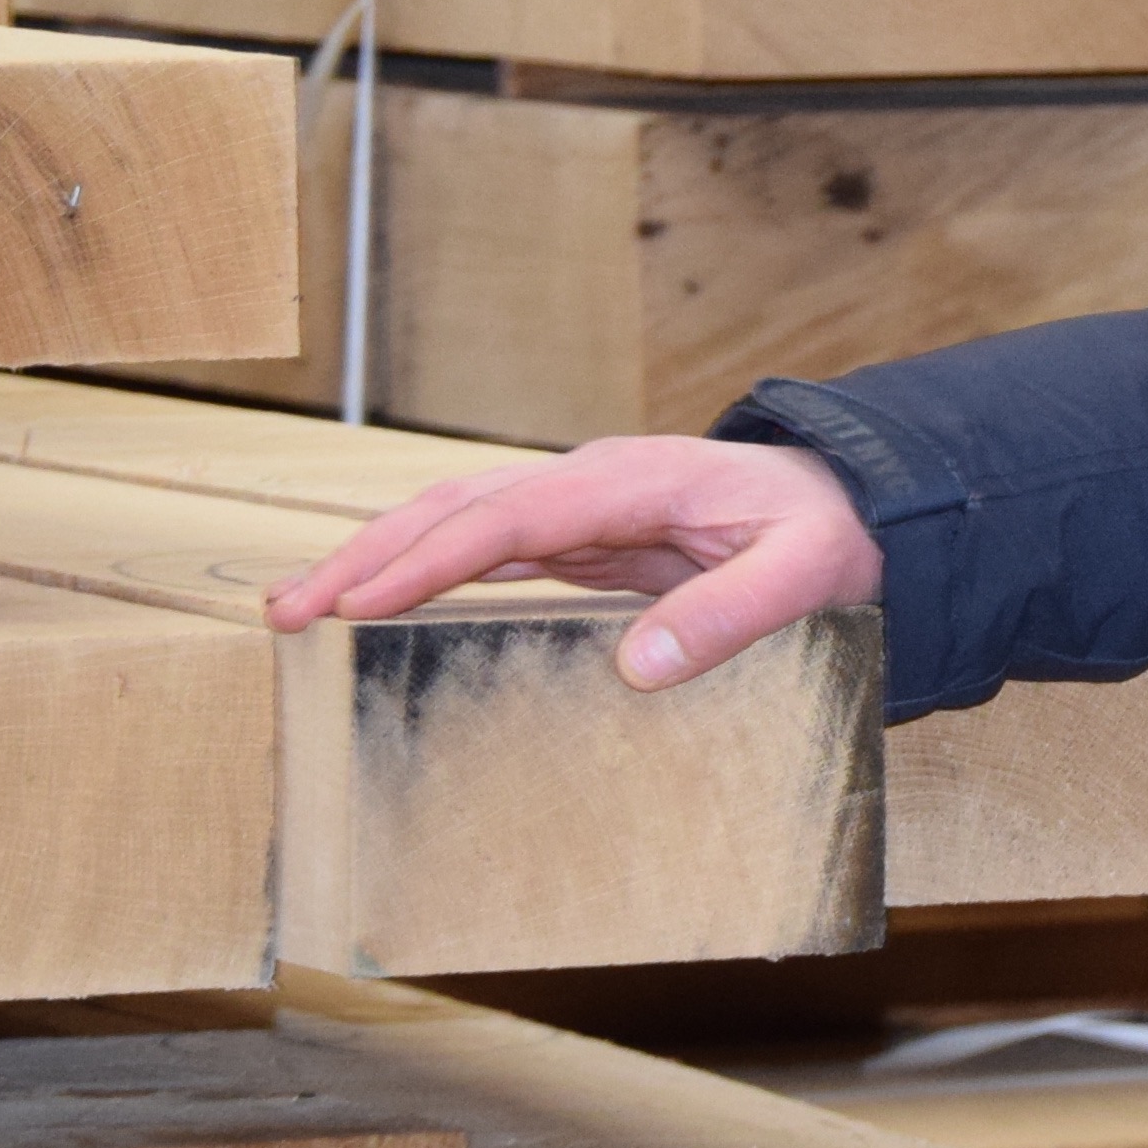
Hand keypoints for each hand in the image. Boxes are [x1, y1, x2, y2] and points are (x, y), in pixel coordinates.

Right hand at [260, 435, 880, 690]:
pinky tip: (371, 611)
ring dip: (375, 563)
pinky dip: (418, 576)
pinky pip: (482, 553)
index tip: (365, 601)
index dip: (436, 558)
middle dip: (368, 557)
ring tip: (296, 613)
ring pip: (454, 527)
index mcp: (634, 480)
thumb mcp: (804, 575)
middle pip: (458, 511)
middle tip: (288, 613)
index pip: (515, 516)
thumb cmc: (831, 535)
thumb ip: (730, 616)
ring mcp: (578, 510)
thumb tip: (638, 668)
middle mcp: (590, 485)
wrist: (859, 505)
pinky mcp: (579, 540)